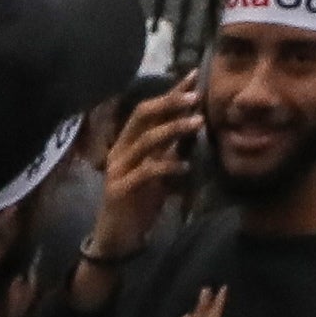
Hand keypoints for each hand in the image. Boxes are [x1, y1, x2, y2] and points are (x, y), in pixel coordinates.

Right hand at [88, 84, 202, 266]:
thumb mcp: (158, 170)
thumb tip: (195, 121)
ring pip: (145, 140)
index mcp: (128, 142)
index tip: (193, 76)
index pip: (148, 110)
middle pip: (142, 116)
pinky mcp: (118, 190)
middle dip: (169, 103)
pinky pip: (145, 172)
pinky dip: (166, 166)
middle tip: (196, 96)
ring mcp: (117, 169)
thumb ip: (171, 148)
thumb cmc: (139, 201)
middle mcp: (120, 150)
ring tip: (198, 123)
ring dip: (173, 129)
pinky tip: (185, 165)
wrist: (117, 239)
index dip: (169, 93)